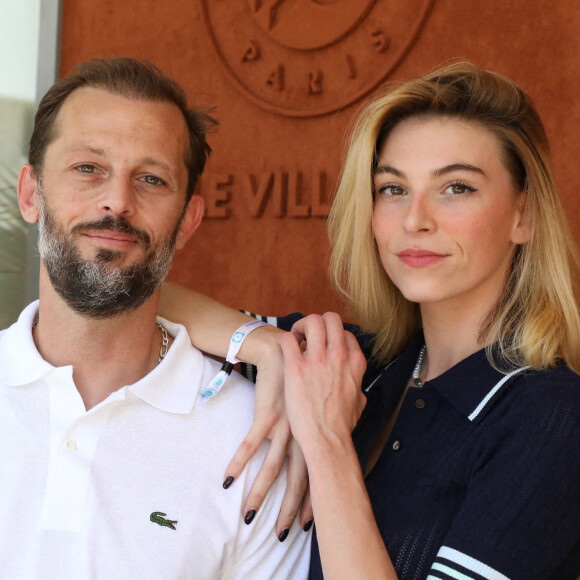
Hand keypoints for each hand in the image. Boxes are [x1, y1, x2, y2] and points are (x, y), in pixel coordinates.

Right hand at [223, 333, 312, 535]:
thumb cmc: (300, 373)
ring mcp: (284, 425)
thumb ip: (323, 419)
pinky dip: (239, 462)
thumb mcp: (317, 398)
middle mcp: (302, 431)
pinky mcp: (266, 414)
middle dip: (288, 507)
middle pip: (297, 477)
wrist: (283, 350)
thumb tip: (329, 439)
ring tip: (248, 514)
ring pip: (272, 466)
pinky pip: (250, 443)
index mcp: (314, 430)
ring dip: (258, 492)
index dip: (310, 499)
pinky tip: (229, 479)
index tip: (306, 522)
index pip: (316, 473)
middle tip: (283, 532)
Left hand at [279, 313, 366, 452]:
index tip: (323, 345)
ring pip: (310, 321)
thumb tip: (355, 385)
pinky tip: (284, 351)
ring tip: (295, 339)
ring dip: (300, 327)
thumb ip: (357, 386)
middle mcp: (338, 355)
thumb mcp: (359, 402)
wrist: (327, 440)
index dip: (332, 336)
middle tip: (308, 335)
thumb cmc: (341, 425)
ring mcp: (317, 359)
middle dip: (318, 322)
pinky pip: (287, 339)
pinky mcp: (296, 367)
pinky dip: (284, 340)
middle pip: (330, 318)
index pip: (345, 332)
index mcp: (354, 361)